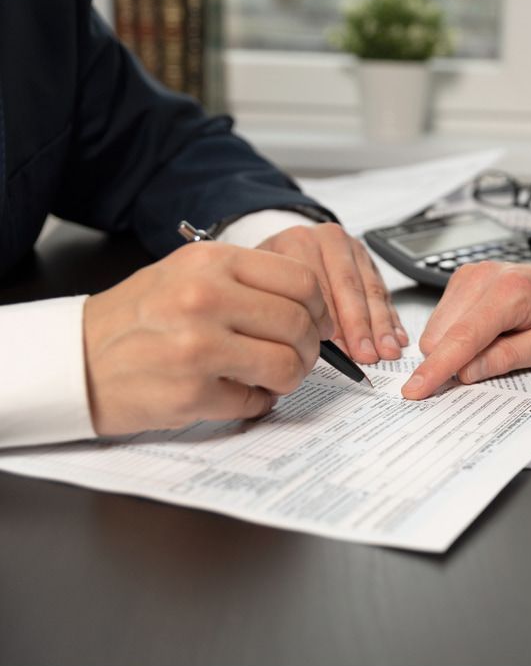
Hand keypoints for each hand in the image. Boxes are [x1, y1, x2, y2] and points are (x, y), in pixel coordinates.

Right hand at [83, 242, 334, 436]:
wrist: (75, 359)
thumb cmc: (137, 318)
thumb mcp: (188, 274)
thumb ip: (247, 281)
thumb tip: (310, 306)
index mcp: (210, 262)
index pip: (301, 281)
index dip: (319, 308)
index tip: (317, 322)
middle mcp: (205, 299)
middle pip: (299, 325)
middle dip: (309, 349)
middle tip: (298, 357)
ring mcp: (198, 346)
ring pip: (287, 365)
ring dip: (289, 378)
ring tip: (270, 378)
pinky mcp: (191, 392)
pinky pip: (256, 401)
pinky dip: (256, 402)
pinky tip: (236, 393)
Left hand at [256, 223, 406, 362]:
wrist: (284, 248)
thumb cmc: (270, 274)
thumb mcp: (262, 285)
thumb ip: (277, 309)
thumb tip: (300, 349)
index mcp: (298, 242)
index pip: (318, 286)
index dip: (330, 322)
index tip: (339, 350)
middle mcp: (328, 241)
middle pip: (349, 287)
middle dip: (360, 326)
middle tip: (365, 353)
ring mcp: (353, 249)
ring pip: (372, 290)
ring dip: (381, 325)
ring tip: (386, 350)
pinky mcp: (369, 262)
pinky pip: (384, 292)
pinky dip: (391, 318)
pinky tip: (395, 336)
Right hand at [402, 256, 530, 398]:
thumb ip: (507, 358)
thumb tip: (466, 372)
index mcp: (510, 292)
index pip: (463, 337)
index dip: (437, 367)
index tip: (415, 390)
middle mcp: (483, 277)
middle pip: (440, 335)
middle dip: (454, 361)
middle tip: (493, 361)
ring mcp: (469, 276)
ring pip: (436, 329)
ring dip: (456, 348)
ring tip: (496, 341)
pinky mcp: (461, 280)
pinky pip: (442, 320)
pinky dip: (456, 336)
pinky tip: (486, 332)